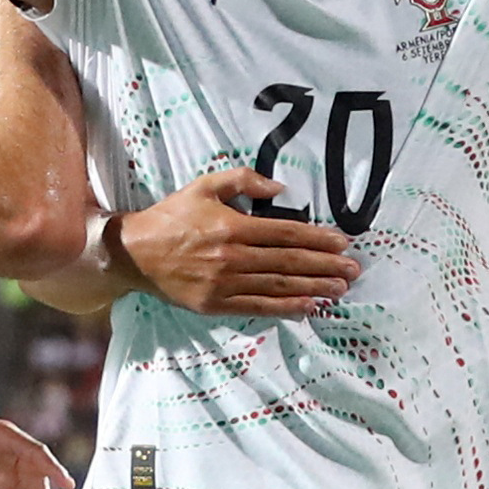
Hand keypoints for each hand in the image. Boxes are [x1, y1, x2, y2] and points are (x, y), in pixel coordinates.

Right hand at [118, 170, 360, 317]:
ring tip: (340, 289)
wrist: (135, 252)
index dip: (317, 238)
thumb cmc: (172, 216)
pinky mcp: (216, 304)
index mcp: (232, 226)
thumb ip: (242, 180)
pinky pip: (258, 307)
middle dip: (325, 266)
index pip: (285, 233)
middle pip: (289, 262)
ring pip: (278, 286)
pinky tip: (308, 307)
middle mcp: (232, 257)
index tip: (342, 242)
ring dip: (313, 288)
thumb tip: (279, 188)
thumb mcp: (203, 186)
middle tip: (353, 269)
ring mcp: (225, 284)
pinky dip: (286, 308)